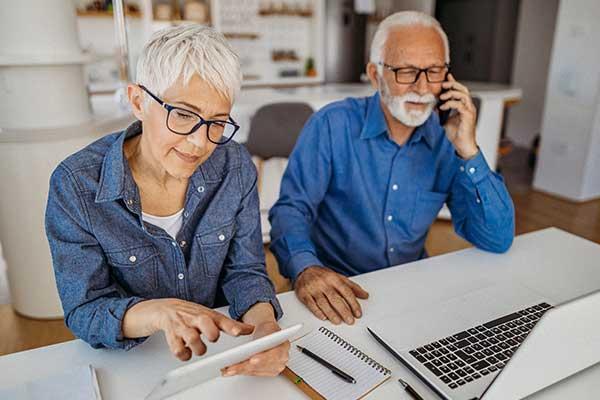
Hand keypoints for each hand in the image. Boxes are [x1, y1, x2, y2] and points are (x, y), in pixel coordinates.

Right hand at [123, 298, 253, 360]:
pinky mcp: (171, 335)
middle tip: (211, 338)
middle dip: (211, 334)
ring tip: (198, 347)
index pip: (222, 320)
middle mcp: (196, 319)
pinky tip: (185, 351)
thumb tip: (250, 329)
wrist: (165, 309)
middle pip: (206, 325)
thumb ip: (230, 324)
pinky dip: (183, 354)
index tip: (239, 332)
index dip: (232, 326)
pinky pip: (178, 350)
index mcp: (208, 314)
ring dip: (198, 348)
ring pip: (193, 339)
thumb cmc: (191, 314)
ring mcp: (182, 326)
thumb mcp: (211, 316)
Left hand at [221, 321, 289, 376]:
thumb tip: (256, 342)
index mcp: (284, 346)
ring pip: (255, 371)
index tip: (252, 359)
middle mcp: (282, 359)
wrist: (267, 333)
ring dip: (240, 370)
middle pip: (262, 365)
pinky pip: (251, 373)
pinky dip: (240, 371)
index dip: (263, 358)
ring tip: (227, 368)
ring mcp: (274, 367)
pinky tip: (230, 370)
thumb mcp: (267, 326)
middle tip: (233, 367)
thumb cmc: (267, 330)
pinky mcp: (266, 372)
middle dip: (246, 366)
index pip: (275, 354)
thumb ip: (265, 333)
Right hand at [295, 266, 368, 324]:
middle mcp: (324, 284)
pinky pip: (311, 304)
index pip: (346, 292)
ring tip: (338, 321)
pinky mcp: (304, 294)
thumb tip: (365, 295)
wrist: (305, 269)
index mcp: (334, 279)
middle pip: (335, 299)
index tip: (358, 313)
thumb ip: (352, 287)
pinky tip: (323, 317)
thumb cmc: (323, 275)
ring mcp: (313, 289)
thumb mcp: (339, 277)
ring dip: (331, 314)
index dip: (353, 303)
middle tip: (350, 320)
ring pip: (323, 303)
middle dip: (344, 311)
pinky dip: (317, 312)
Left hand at [440, 74, 478, 158]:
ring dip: (451, 93)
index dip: (454, 82)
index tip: (446, 77)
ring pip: (463, 95)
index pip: (460, 91)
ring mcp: (469, 110)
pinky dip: (450, 104)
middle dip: (453, 84)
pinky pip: (460, 105)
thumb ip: (441, 113)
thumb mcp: (445, 121)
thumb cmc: (456, 134)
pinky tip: (443, 107)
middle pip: (463, 89)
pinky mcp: (468, 116)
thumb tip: (432, 107)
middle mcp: (468, 106)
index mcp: (464, 106)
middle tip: (443, 83)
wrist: (462, 145)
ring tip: (442, 96)